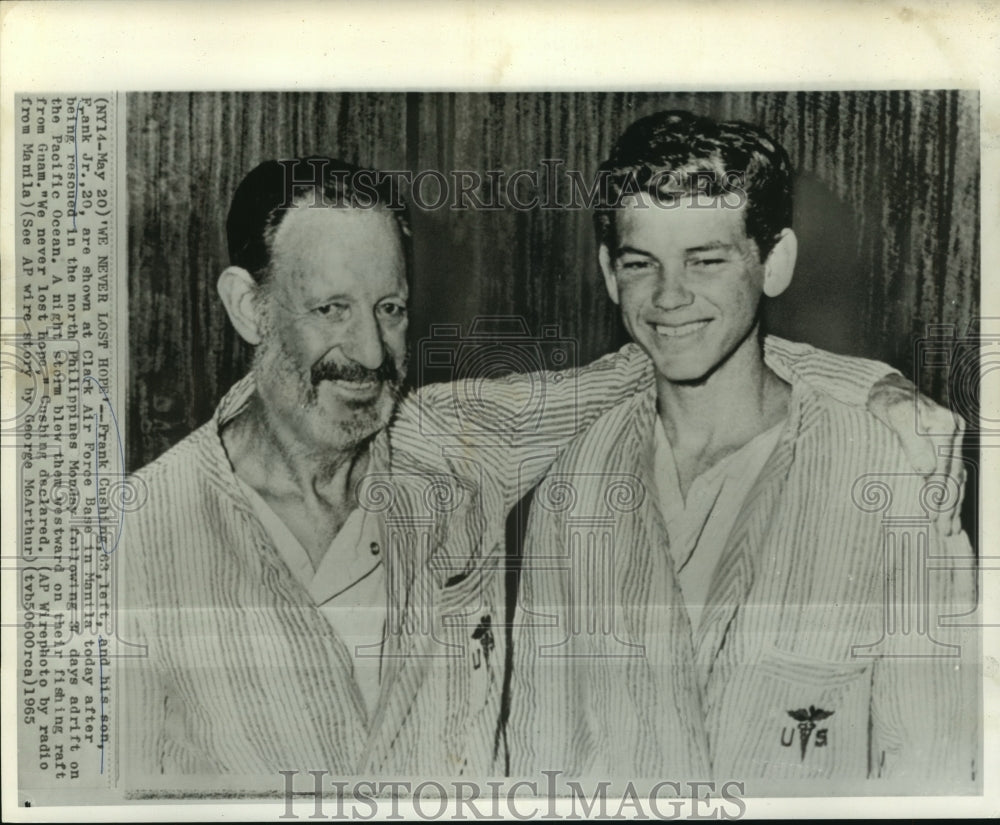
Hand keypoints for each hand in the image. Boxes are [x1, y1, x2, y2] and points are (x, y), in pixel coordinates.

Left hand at [867, 373, 966, 534]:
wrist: (887, 388)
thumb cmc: (888, 402)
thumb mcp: (895, 417)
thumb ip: (912, 443)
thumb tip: (926, 471)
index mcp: (945, 426)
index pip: (944, 469)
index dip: (938, 495)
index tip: (932, 516)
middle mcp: (954, 431)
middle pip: (954, 476)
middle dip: (949, 506)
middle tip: (944, 531)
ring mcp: (953, 437)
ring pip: (957, 476)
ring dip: (954, 504)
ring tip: (950, 528)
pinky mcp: (946, 442)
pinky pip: (952, 471)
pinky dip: (952, 491)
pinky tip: (951, 508)